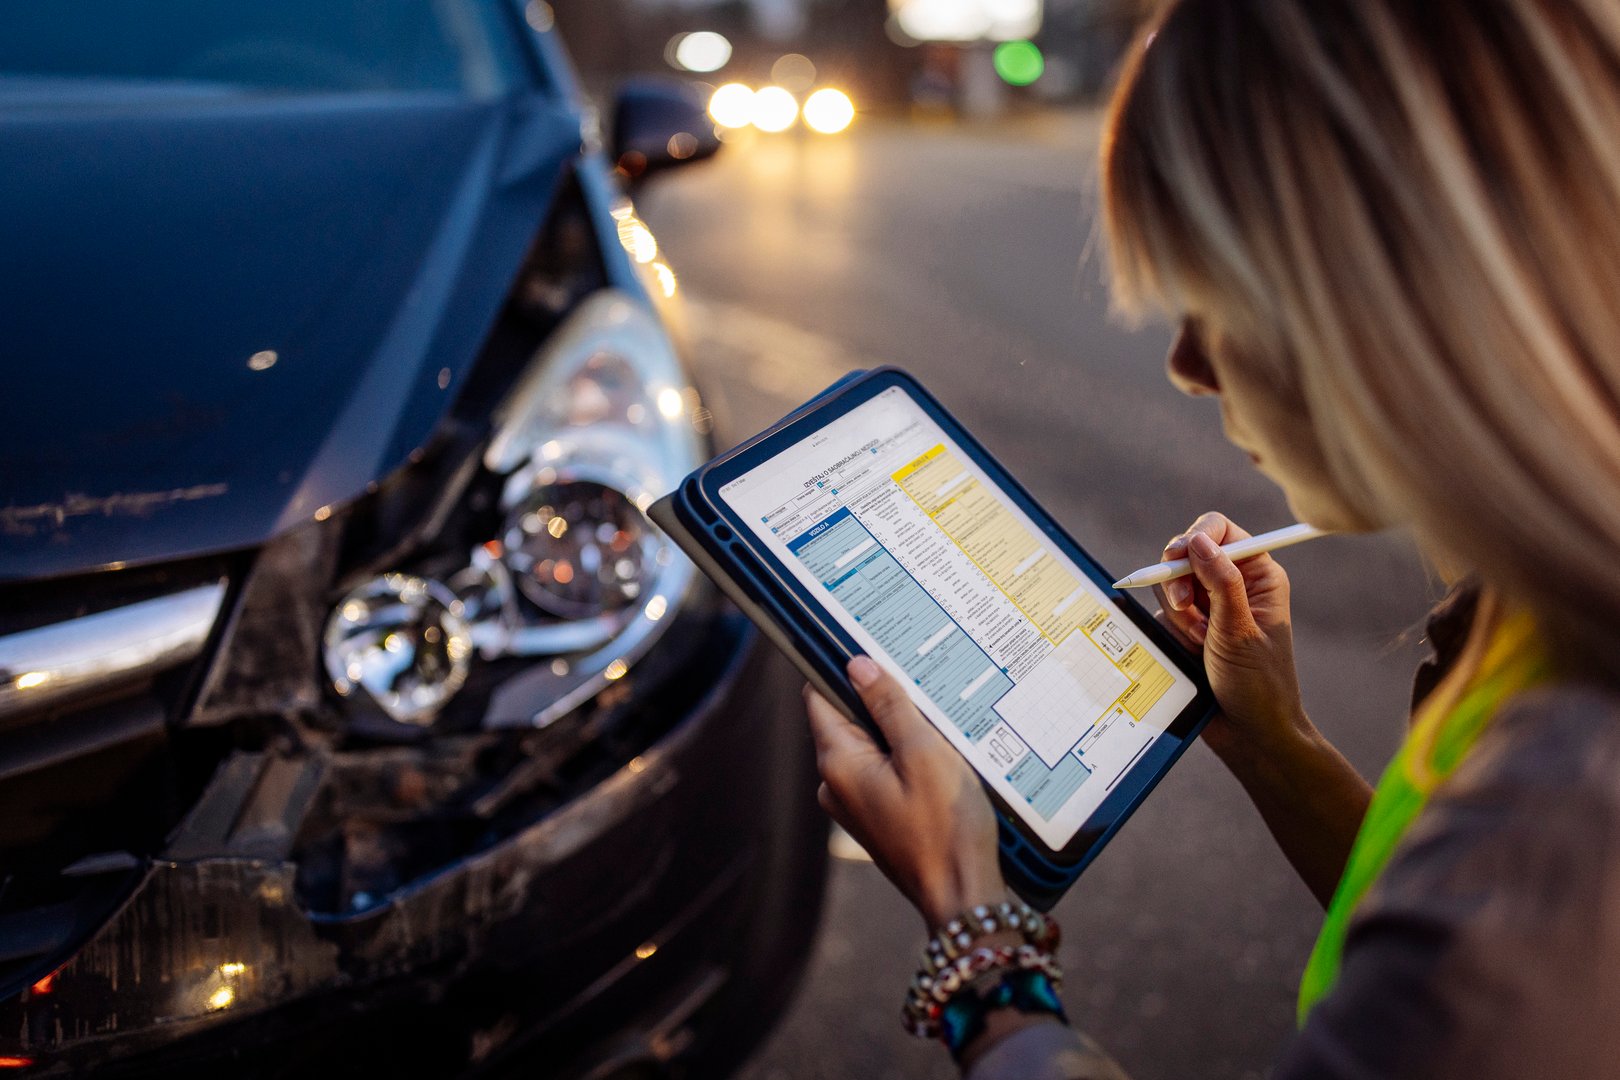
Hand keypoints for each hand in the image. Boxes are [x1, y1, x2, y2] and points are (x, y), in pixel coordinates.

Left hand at [803, 657, 1004, 929]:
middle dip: (880, 699)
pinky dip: (906, 757)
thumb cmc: (946, 826)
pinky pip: (884, 771)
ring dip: (899, 729)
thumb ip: (889, 705)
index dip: (840, 667)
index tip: (871, 645)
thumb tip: (857, 665)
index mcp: (838, 763)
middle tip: (921, 681)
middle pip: (847, 718)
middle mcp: (835, 784)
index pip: (820, 696)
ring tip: (938, 720)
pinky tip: (940, 755)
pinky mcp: (878, 817)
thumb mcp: (923, 752)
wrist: (963, 895)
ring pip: (871, 745)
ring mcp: (855, 804)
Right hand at [1153, 512, 1307, 761]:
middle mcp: (1232, 585)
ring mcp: (1208, 608)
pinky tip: (1190, 655)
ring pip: (1169, 587)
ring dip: (1177, 615)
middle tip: (1186, 610)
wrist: (1249, 733)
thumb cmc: (1258, 685)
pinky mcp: (1187, 629)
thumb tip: (1198, 540)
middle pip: (1186, 555)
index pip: (1220, 530)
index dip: (1196, 538)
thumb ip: (1220, 581)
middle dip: (1180, 584)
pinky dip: (1170, 633)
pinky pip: (1162, 615)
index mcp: (1257, 576)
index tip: (1179, 558)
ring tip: (1198, 643)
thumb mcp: (1238, 630)